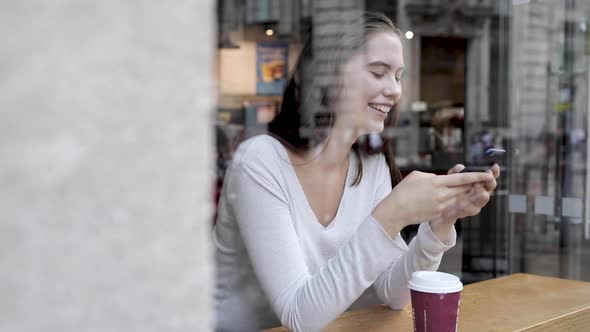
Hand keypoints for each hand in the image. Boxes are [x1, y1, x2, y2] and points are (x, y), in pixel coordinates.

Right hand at [372, 169, 493, 236]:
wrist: (396, 211)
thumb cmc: (403, 191)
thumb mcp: (416, 176)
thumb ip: (431, 175)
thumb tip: (440, 178)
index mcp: (437, 182)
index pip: (461, 178)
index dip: (476, 176)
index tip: (488, 174)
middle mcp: (442, 194)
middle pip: (465, 189)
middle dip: (477, 185)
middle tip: (488, 181)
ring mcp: (441, 205)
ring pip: (462, 199)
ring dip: (471, 195)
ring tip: (479, 189)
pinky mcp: (439, 213)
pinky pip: (455, 207)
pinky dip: (461, 203)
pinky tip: (465, 201)